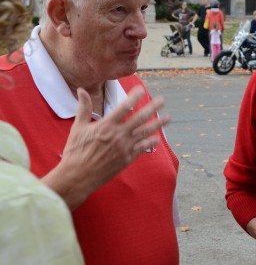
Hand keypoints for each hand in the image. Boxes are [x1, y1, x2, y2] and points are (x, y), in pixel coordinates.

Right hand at [43, 86, 169, 209]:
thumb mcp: (78, 127)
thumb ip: (83, 108)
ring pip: (145, 133)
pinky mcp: (127, 158)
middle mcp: (118, 135)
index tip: (141, 89)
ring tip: (168, 117)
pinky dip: (151, 142)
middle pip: (140, 118)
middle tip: (162, 100)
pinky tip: (157, 137)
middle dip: (153, 108)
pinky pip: (142, 148)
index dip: (134, 97)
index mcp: (106, 126)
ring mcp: (124, 147)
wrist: (77, 176)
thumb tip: (81, 90)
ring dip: (158, 124)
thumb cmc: (75, 151)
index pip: (124, 107)